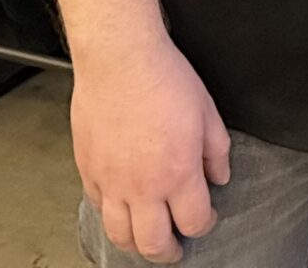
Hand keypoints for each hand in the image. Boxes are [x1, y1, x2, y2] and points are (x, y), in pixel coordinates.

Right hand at [73, 39, 232, 263]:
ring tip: (146, 239)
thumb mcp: (207, 112)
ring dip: (136, 243)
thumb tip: (219, 176)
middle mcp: (143, 186)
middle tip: (175, 249)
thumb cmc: (163, 79)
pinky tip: (121, 207)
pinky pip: (97, 207)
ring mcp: (111, 181)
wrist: (120, 59)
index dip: (204, 225)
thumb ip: (216, 152)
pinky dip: (110, 215)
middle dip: (168, 252)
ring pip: (120, 235)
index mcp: (178, 174)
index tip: (206, 217)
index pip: (193, 222)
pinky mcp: (88, 170)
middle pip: (154, 243)